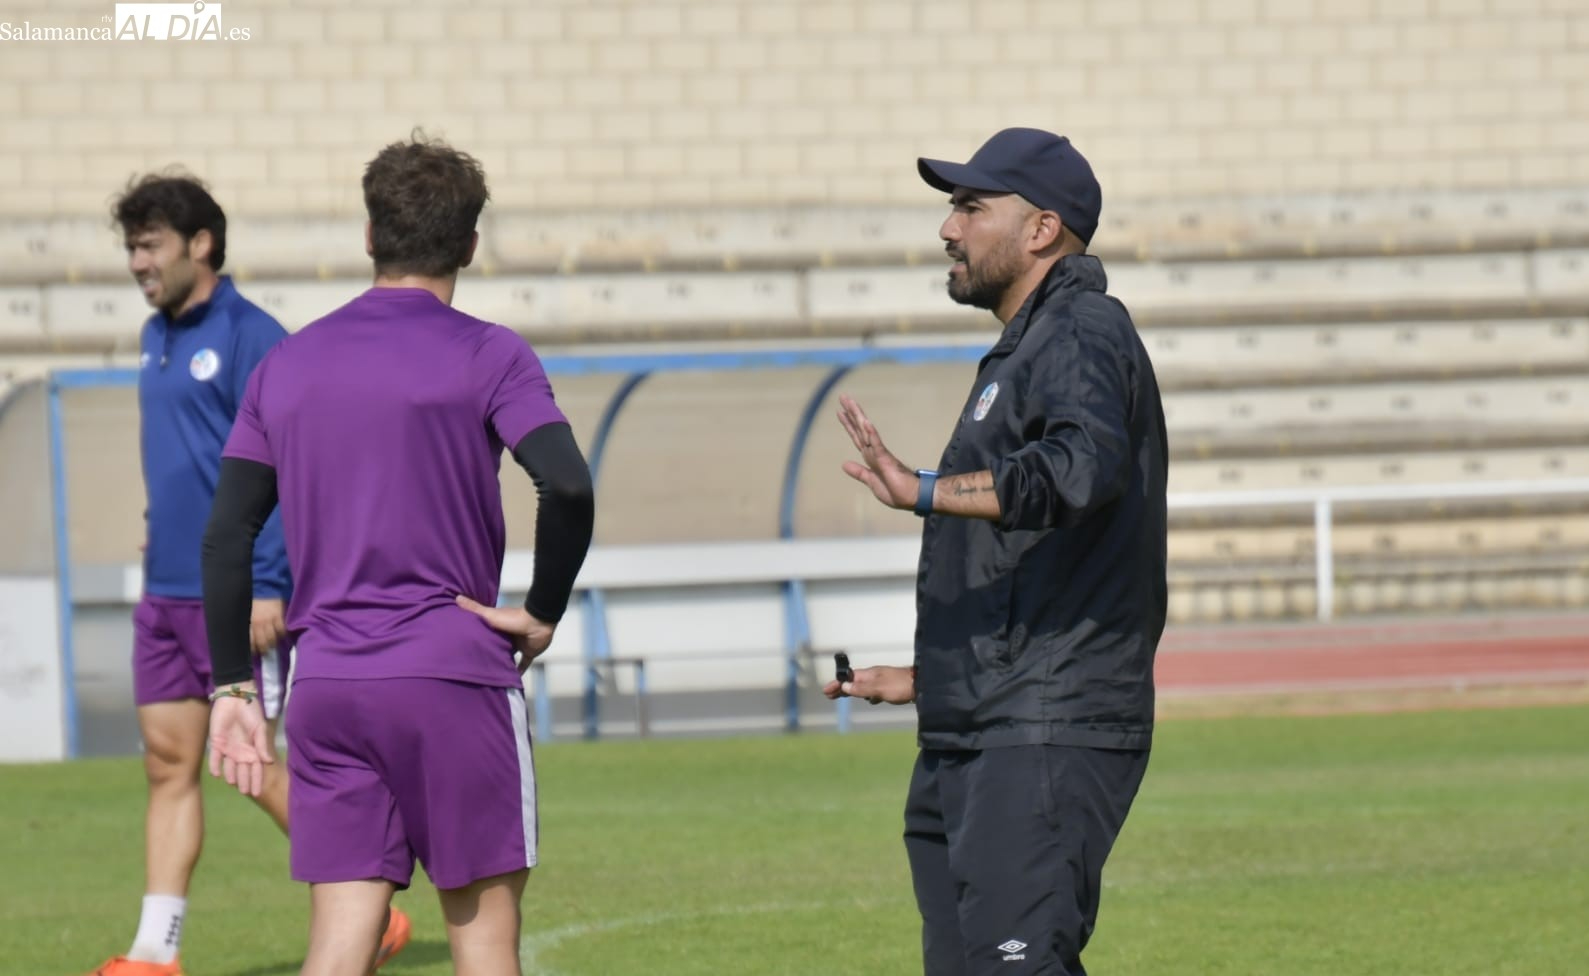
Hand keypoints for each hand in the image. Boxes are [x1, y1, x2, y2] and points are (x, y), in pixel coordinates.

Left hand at [207, 693, 273, 796]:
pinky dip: (215, 766)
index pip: (256, 769)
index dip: (257, 780)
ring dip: (231, 775)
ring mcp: (228, 749)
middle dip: (245, 781)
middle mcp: (241, 753)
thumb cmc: (251, 713)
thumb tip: (269, 762)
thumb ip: (262, 745)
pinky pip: (215, 758)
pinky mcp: (216, 744)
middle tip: (246, 792)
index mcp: (253, 750)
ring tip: (233, 783)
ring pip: (229, 767)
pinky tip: (217, 774)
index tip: (257, 792)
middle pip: (243, 771)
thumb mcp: (260, 729)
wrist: (235, 699)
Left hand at [250, 598, 286, 654]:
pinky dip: (283, 635)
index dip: (253, 649)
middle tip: (265, 653)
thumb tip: (251, 636)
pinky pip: (282, 630)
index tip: (255, 653)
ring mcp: (271, 620)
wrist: (266, 586)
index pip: (252, 641)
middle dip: (264, 649)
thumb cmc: (255, 600)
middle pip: (263, 642)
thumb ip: (250, 624)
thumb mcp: (249, 612)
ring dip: (274, 644)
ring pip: (273, 638)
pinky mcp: (281, 617)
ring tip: (274, 646)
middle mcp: (260, 623)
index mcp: (251, 622)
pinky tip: (283, 637)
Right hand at [455, 596, 555, 672]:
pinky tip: (512, 678)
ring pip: (509, 655)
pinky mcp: (529, 652)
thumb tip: (457, 597)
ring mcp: (519, 644)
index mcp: (499, 626)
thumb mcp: (489, 614)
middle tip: (477, 665)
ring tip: (490, 674)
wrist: (537, 623)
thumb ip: (475, 608)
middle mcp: (508, 635)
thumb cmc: (512, 619)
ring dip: (503, 662)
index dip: (479, 638)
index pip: (487, 632)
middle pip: (497, 646)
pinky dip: (519, 670)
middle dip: (490, 653)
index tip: (468, 647)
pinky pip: (524, 663)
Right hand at [822, 665, 915, 704]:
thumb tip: (844, 686)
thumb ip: (862, 688)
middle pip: (854, 681)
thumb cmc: (900, 686)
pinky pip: (874, 691)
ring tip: (845, 696)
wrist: (923, 685)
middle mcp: (875, 676)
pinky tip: (871, 701)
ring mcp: (883, 681)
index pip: (849, 678)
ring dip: (853, 691)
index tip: (826, 691)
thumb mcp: (879, 688)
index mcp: (870, 674)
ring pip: (864, 686)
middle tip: (829, 695)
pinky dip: (868, 696)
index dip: (837, 684)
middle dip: (842, 687)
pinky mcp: (890, 688)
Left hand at [836, 395, 918, 510]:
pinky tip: (866, 423)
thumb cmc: (896, 492)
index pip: (857, 437)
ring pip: (867, 432)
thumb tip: (844, 464)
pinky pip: (877, 445)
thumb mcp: (872, 482)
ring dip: (858, 417)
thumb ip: (860, 472)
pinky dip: (871, 434)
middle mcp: (875, 452)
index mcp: (871, 458)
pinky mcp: (887, 460)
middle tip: (843, 397)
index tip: (840, 411)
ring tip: (850, 403)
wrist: (913, 498)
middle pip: (860, 429)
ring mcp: (881, 454)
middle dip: (851, 413)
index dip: (849, 424)